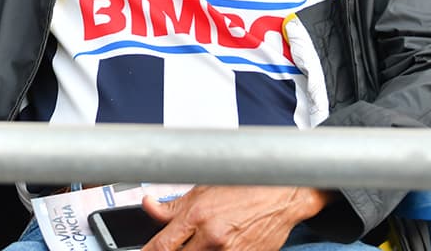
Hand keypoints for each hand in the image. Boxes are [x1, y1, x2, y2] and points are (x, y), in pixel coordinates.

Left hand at [140, 185, 331, 250]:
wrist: (282, 196)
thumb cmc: (244, 187)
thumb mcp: (202, 188)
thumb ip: (172, 205)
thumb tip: (148, 206)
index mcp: (197, 216)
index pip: (162, 245)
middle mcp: (212, 238)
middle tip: (173, 246)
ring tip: (198, 243)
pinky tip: (214, 247)